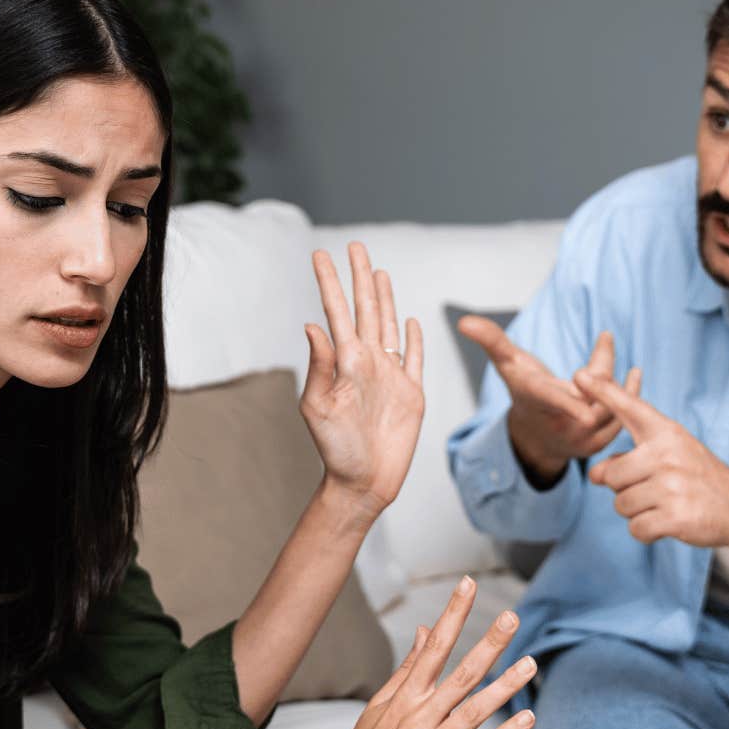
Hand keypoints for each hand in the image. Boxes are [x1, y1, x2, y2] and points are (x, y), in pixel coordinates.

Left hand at [302, 243, 425, 521]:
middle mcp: (368, 362)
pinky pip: (414, 358)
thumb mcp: (319, 407)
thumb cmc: (336, 450)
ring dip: (385, 298)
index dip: (329, 282)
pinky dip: (414, 338)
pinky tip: (411, 321)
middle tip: (355, 246)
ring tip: (378, 272)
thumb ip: (319, 366)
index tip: (320, 254)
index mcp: (345, 362)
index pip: (337, 312)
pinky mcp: (411, 393)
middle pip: (366, 309)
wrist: (363, 482)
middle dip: (360, 278)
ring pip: (389, 326)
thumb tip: (313, 325)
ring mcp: (391, 376)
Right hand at [313, 576, 536, 728]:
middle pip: (461, 674)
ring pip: (475, 710)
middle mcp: (419, 718)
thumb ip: (408, 668)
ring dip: (506, 686)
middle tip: (512, 616)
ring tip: (530, 663)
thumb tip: (427, 629)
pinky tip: (527, 718)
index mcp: (405, 698)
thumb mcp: (379, 706)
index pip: (434, 647)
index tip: (468, 584)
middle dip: (489, 644)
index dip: (452, 614)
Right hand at [456, 317, 639, 486]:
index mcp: (536, 403)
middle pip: (591, 393)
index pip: (550, 397)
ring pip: (610, 405)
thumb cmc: (524, 391)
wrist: (537, 436)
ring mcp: (580, 439)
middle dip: (601, 364)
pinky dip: (629, 394)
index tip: (581, 376)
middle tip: (604, 338)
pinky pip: (622, 419)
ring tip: (613, 351)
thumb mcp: (508, 365)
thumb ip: (491, 341)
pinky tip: (634, 373)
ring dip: (615, 378)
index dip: (565, 389)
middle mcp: (558, 425)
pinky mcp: (598, 445)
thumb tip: (464, 321)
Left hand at [575, 372, 728, 577]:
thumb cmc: (698, 479)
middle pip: (610, 476)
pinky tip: (668, 522)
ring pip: (621, 504)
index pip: (630, 407)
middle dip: (624, 489)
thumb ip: (629, 457)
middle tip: (655, 489)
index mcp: (666, 433)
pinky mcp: (676, 516)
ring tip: (665, 504)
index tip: (578, 374)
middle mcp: (668, 454)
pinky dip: (647, 531)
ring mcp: (672, 485)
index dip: (603, 391)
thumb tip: (594, 474)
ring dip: (637, 511)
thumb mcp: (671, 454)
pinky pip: (636, 528)